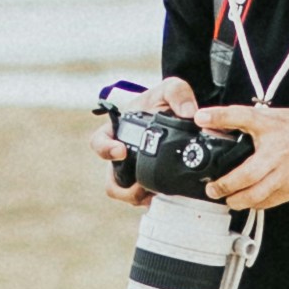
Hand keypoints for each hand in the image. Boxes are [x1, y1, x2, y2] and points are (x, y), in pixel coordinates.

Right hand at [93, 74, 201, 197]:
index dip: (105, 149)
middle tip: (141, 186)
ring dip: (136, 197)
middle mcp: (122, 154)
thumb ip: (179, 94)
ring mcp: (133, 171)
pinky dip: (151, 200)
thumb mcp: (172, 89)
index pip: (98, 142)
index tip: (121, 151)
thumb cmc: (168, 100)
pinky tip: (165, 196)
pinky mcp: (148, 182)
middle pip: (110, 180)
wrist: (182, 114)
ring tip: (154, 194)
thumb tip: (190, 115)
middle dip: (123, 188)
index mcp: (118, 131)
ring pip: (125, 194)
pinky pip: (142, 198)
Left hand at [197, 103, 288, 212]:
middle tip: (212, 188)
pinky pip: (268, 202)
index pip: (242, 116)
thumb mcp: (282, 116)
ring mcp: (285, 174)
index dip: (219, 115)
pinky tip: (248, 201)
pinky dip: (255, 203)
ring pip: (255, 195)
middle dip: (224, 185)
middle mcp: (277, 151)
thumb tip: (227, 122)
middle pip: (244, 174)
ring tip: (227, 199)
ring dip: (236, 200)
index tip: (200, 117)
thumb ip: (256, 121)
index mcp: (273, 126)